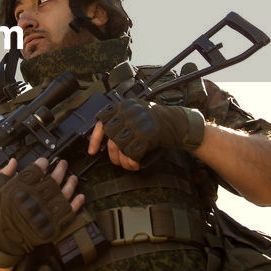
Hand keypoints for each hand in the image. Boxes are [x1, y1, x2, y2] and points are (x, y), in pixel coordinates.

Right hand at [0, 158, 83, 267]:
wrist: (1, 243)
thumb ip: (4, 175)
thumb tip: (13, 161)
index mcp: (18, 191)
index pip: (34, 172)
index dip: (42, 164)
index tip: (45, 161)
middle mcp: (32, 202)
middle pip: (52, 182)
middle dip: (60, 170)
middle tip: (64, 164)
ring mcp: (44, 215)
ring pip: (62, 196)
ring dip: (70, 185)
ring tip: (73, 178)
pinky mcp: (51, 228)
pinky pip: (67, 214)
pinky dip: (75, 205)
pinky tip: (80, 196)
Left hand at [89, 99, 205, 168]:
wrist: (177, 122)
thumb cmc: (155, 120)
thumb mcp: (135, 112)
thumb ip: (119, 120)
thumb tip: (103, 138)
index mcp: (123, 106)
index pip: (102, 122)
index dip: (95, 139)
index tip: (92, 152)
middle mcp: (128, 113)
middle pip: (111, 139)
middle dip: (113, 155)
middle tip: (117, 161)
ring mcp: (137, 124)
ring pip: (120, 148)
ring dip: (123, 161)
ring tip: (128, 164)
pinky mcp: (146, 135)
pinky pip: (132, 153)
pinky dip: (133, 162)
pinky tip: (136, 164)